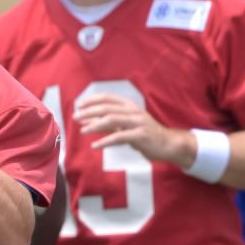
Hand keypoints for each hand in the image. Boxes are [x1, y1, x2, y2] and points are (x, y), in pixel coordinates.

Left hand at [74, 93, 190, 165]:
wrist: (168, 144)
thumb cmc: (143, 134)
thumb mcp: (124, 125)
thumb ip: (106, 122)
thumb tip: (84, 120)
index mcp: (129, 105)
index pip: (108, 98)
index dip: (92, 100)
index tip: (79, 105)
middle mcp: (133, 111)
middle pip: (107, 108)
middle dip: (89, 112)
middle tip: (75, 117)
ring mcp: (138, 123)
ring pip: (112, 120)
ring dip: (94, 125)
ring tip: (82, 131)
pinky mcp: (141, 136)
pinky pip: (119, 137)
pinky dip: (105, 141)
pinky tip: (95, 146)